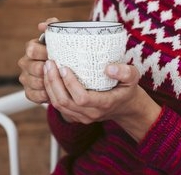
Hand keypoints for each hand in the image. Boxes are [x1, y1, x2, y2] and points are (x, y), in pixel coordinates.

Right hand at [17, 18, 57, 103]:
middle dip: (48, 70)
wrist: (64, 72)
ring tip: (59, 82)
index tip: (57, 56)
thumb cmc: (62, 53)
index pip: (32, 49)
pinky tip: (53, 92)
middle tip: (61, 71)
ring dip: (48, 83)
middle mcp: (25, 62)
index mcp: (31, 48)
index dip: (44, 53)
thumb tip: (42, 25)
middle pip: (34, 68)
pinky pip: (33, 95)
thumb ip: (52, 27)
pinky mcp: (28, 91)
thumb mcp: (60, 38)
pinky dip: (44, 95)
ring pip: (34, 82)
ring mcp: (26, 77)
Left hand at [43, 60, 161, 141]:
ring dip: (49, 86)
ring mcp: (82, 117)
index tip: (64, 67)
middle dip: (53, 82)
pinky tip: (49, 77)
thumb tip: (108, 68)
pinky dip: (50, 92)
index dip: (70, 84)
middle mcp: (91, 114)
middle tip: (49, 63)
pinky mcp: (75, 116)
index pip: (82, 98)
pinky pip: (58, 106)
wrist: (125, 107)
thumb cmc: (127, 88)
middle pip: (64, 102)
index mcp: (104, 104)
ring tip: (47, 68)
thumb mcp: (133, 77)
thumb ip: (125, 72)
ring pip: (58, 105)